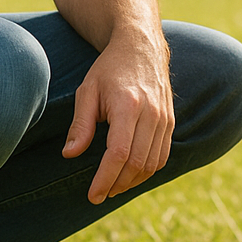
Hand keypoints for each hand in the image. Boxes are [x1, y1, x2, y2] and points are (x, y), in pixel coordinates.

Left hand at [62, 32, 174, 203]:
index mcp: (128, 106)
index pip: (119, 154)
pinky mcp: (170, 121)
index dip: (105, 179)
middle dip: (117, 185)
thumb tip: (70, 154)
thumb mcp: (87, 91)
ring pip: (152, 163)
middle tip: (99, 194)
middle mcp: (151, 114)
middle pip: (137, 163)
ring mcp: (164, 118)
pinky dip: (148, 170)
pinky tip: (131, 174)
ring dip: (133, 181)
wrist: (141, 47)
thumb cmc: (109, 69)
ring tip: (113, 187)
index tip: (93, 195)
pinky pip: (162, 156)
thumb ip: (80, 125)